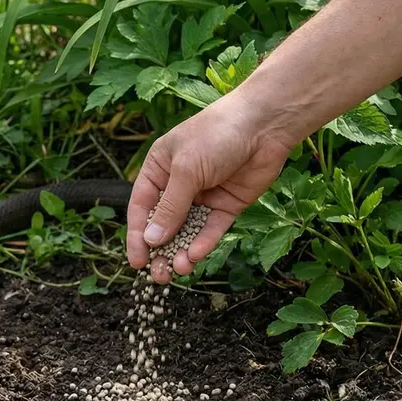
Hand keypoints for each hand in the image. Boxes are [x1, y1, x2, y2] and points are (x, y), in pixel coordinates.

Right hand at [126, 93, 296, 282]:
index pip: (141, 208)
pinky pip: (212, 228)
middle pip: (164, 224)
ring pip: (188, 231)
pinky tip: (197, 254)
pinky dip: (204, 242)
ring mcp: (203, 196)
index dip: (137, 236)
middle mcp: (178, 185)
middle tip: (158, 275)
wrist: (265, 124)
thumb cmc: (217, 135)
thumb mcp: (187, 170)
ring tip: (180, 269)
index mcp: (159, 170)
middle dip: (160, 251)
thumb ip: (170, 207)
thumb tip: (152, 240)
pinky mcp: (227, 205)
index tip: (136, 262)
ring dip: (182, 251)